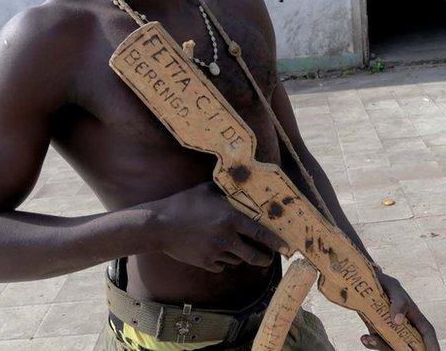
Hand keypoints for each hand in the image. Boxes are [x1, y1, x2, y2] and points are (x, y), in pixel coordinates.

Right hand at [151, 182, 289, 271]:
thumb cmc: (183, 203)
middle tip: (268, 258)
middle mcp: (226, 237)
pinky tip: (213, 251)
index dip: (276, 242)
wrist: (158, 225)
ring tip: (231, 246)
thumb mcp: (206, 190)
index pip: (261, 233)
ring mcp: (215, 252)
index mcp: (230, 218)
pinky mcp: (204, 263)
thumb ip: (225, 189)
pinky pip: (220, 265)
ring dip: (238, 255)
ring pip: (236, 260)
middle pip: (253, 255)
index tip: (286, 248)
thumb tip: (237, 181)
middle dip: (263, 259)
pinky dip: (220, 261)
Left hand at [360, 272, 438, 350]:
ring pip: (392, 346)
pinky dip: (371, 343)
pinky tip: (364, 338)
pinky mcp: (377, 331)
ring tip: (369, 339)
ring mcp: (390, 329)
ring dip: (381, 346)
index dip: (432, 344)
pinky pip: (377, 343)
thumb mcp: (393, 288)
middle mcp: (404, 325)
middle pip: (410, 345)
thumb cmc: (384, 283)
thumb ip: (399, 302)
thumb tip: (398, 321)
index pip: (427, 332)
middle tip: (392, 349)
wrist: (362, 282)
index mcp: (414, 315)